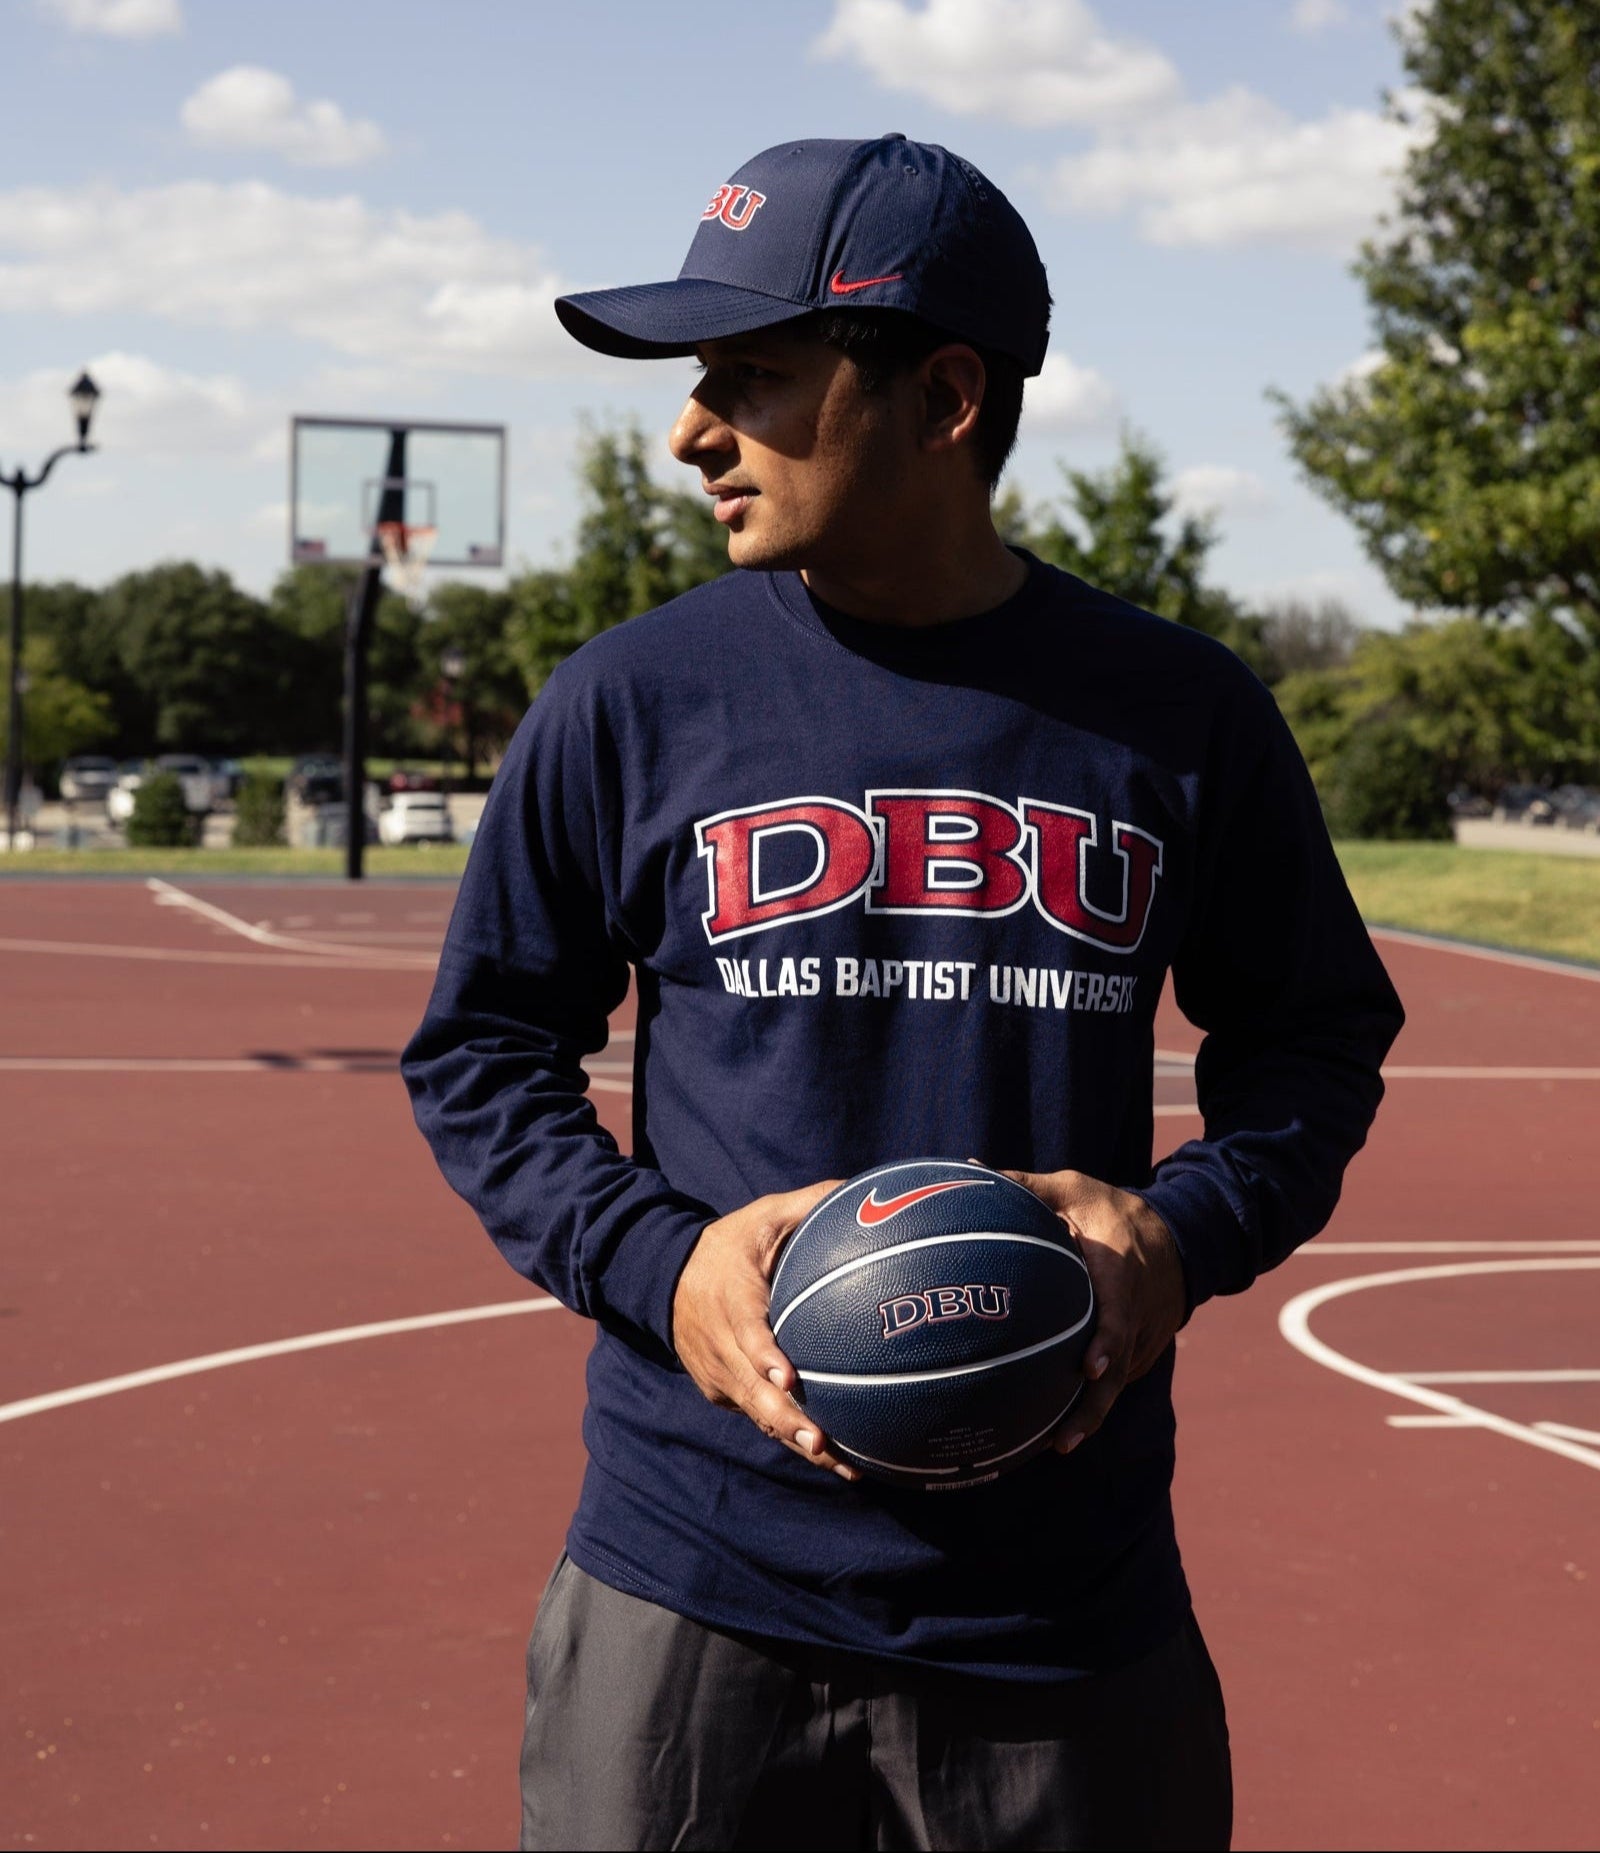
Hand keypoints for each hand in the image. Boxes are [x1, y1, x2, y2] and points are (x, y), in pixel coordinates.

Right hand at [671, 1180, 858, 1479]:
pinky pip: (757, 1417)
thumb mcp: (763, 1215)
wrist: (666, 1277)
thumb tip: (867, 1190)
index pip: (745, 1329)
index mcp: (730, 1295)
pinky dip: (789, 1437)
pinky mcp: (721, 1391)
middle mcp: (718, 1341)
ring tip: (840, 1464)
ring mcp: (717, 1373)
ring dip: (794, 1440)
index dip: (764, 1356)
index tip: (789, 1378)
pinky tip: (837, 1459)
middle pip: (750, 1389)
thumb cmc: (730, 1244)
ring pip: (756, 1414)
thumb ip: (811, 1204)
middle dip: (785, 1419)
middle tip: (821, 1441)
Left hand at [1001, 1169, 1185, 1455]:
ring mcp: (1144, 1339)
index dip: (1107, 1343)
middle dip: (1094, 1407)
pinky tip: (1057, 1427)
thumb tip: (969, 1171)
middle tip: (1062, 1440)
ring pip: (1118, 1383)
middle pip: (1119, 1369)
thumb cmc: (1113, 1212)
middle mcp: (1137, 1313)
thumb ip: (1026, 1186)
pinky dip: (1094, 1402)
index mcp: (1121, 1273)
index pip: (1119, 1314)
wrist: (1180, 1237)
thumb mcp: (1075, 1189)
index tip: (1090, 1369)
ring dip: (1091, 1415)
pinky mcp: (1142, 1352)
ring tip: (1056, 1446)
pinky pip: (1117, 1380)